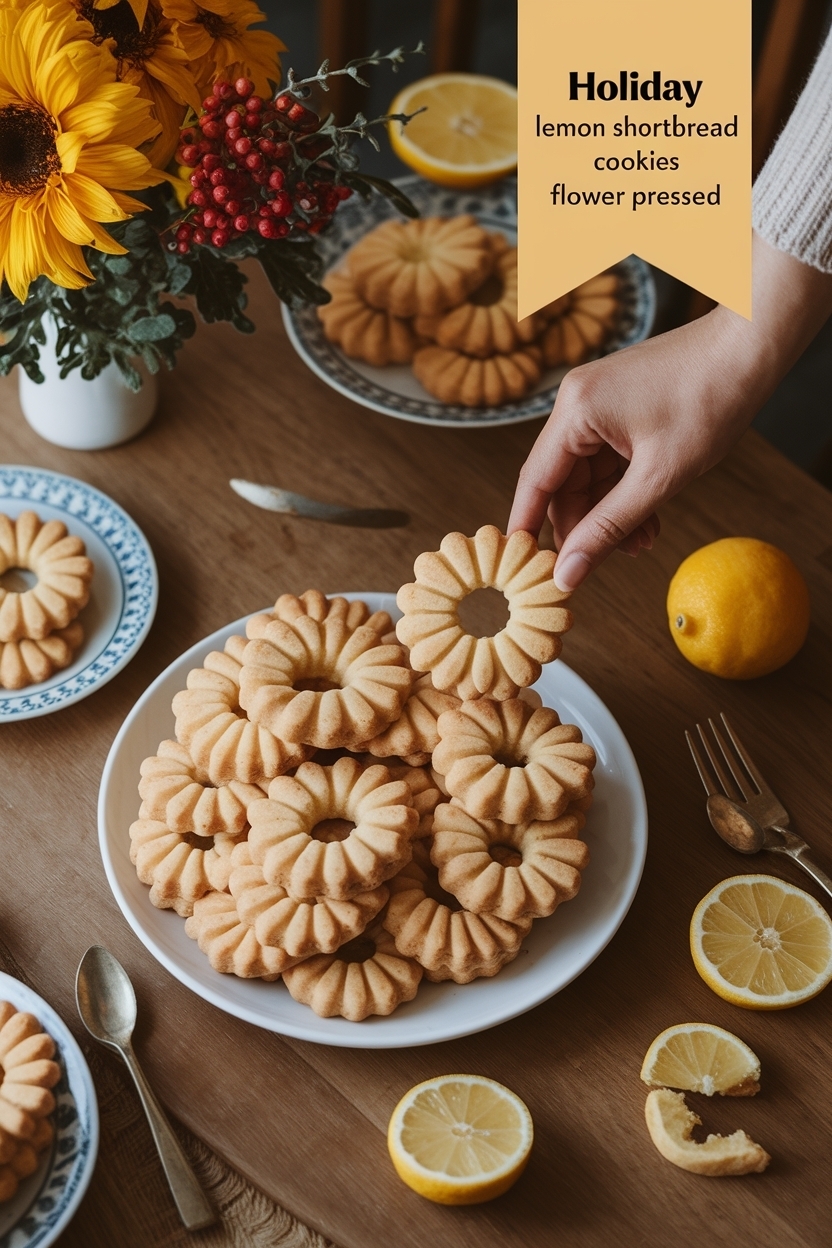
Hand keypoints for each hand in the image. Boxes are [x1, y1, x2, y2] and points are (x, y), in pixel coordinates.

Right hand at [509, 234, 831, 589]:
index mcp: (576, 410)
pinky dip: (623, 491)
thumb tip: (570, 572)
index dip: (528, 527)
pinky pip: (608, 460)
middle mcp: (577, 402)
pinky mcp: (619, 407)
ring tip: (641, 543)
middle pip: (561, 482)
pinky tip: (647, 519)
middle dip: (582, 526)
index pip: (536, 481)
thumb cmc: (712, 398)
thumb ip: (609, 528)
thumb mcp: (659, 477)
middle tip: (601, 564)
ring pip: (588, 476)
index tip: (526, 569)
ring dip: (608, 513)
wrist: (752, 346)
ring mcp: (598, 403)